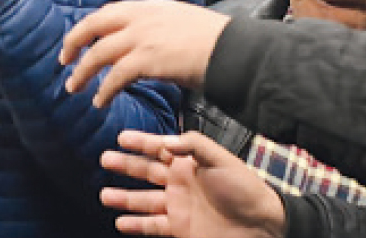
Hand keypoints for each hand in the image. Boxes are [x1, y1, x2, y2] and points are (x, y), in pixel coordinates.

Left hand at [59, 0, 227, 107]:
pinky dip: (103, 90)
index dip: (90, 26)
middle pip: (94, 25)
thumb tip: (148, 42)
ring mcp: (143, 37)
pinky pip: (114, 76)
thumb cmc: (216, 43)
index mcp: (151, 7)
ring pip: (99, 53)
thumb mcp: (183, 22)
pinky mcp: (147, 59)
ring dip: (82, 72)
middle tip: (64, 59)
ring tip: (73, 87)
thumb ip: (160, 28)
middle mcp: (142, 17)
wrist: (234, 51)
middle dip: (74, 42)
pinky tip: (99, 101)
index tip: (80, 39)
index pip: (110, 12)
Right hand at [100, 130, 286, 237]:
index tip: (121, 137)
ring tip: (105, 195)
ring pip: (143, 200)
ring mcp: (178, 206)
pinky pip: (152, 225)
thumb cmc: (245, 189)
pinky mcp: (179, 228)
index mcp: (188, 163)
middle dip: (124, 166)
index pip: (158, 148)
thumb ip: (193, 145)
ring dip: (123, 198)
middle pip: (145, 172)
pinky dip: (136, 224)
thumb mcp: (221, 158)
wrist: (261, 225)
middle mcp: (180, 183)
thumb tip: (166, 142)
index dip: (140, 142)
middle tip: (105, 159)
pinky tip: (122, 221)